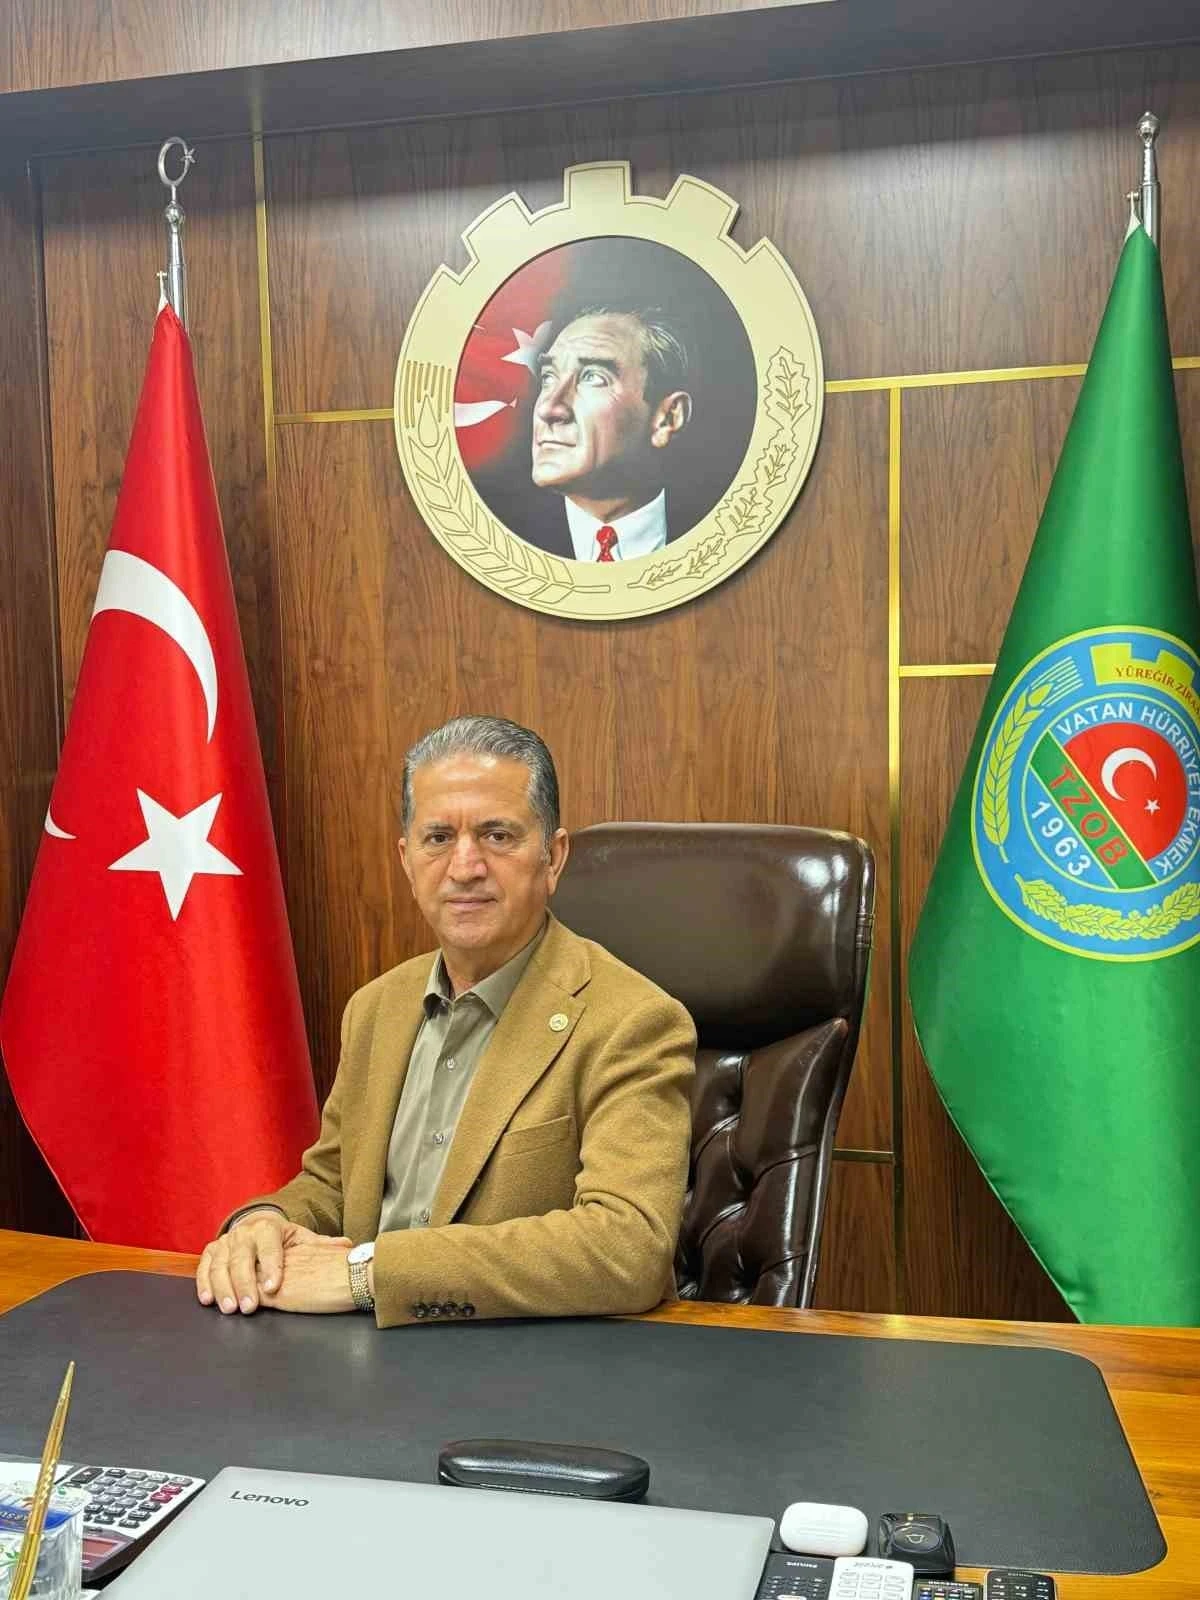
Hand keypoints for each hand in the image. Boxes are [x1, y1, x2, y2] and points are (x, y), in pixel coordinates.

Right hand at [196, 1213, 349, 1314]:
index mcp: (268, 1227)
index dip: (271, 1266)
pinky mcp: (212, 1251)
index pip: (269, 1245)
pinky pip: (204, 1267)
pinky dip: (204, 1283)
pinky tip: (209, 1299)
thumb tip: (348, 1247)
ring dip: (223, 1287)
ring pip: (220, 1264)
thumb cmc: (283, 1242)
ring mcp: (226, 1241)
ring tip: (230, 1308)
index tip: (274, 1287)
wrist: (259, 1229)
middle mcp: (244, 1231)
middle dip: (244, 1283)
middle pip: (241, 1257)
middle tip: (249, 1306)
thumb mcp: (302, 1242)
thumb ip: (321, 1246)